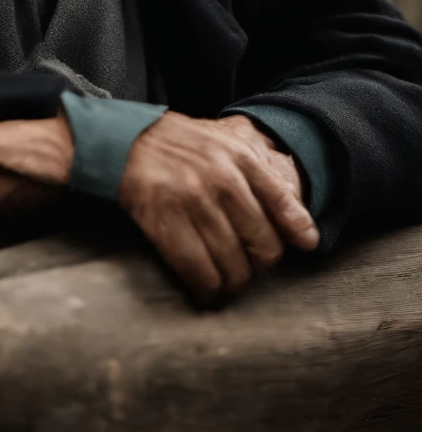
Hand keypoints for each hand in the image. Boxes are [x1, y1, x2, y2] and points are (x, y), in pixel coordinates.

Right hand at [118, 111, 318, 304]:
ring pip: (233, 266)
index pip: (283, 203)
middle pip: (263, 245)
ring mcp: (193, 201)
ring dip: (233, 282)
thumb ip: (260, 177)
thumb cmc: (180, 146)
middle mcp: (221, 179)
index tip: (305, 246)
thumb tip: (301, 226)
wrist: (126, 141)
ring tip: (226, 280)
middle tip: (249, 263)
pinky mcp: (165, 222)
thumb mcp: (224, 144)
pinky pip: (199, 272)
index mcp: (239, 157)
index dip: (298, 232)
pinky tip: (205, 290)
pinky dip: (207, 289)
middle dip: (260, 263)